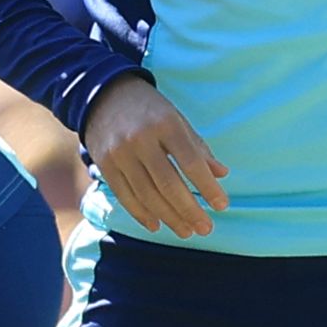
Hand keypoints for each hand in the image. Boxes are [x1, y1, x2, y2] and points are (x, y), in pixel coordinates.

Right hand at [80, 73, 226, 237]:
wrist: (103, 95)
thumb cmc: (149, 110)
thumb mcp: (177, 120)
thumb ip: (198, 147)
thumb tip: (222, 174)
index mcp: (166, 124)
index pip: (191, 162)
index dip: (208, 187)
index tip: (222, 206)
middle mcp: (141, 139)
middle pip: (168, 184)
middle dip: (189, 210)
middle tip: (206, 228)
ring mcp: (120, 153)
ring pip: (147, 195)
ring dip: (169, 217)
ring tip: (186, 231)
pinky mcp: (105, 164)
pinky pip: (125, 196)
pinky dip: (141, 214)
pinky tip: (157, 225)